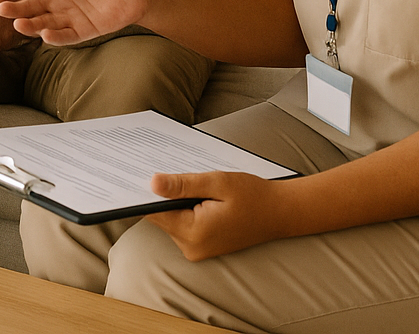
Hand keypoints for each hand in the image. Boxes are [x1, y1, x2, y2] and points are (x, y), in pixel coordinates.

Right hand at [0, 0, 147, 44]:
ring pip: (42, 23)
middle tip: (1, 10)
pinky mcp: (81, 31)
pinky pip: (65, 36)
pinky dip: (55, 37)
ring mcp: (65, 16)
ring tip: (19, 24)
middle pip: (27, 6)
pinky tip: (46, 35)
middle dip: (13, 9)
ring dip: (30, 25)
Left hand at [144, 170, 290, 259]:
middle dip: (163, 194)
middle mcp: (191, 247)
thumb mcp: (217, 183)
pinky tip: (198, 195)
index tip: (137, 174)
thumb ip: (183, 185)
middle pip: (161, 216)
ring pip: (172, 219)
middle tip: (167, 169)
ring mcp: (197, 249)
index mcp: (193, 232)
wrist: (281, 213)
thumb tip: (152, 183)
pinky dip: (186, 209)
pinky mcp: (202, 246)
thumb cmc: (254, 196)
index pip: (154, 213)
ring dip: (176, 201)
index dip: (144, 193)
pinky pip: (184, 224)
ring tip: (191, 183)